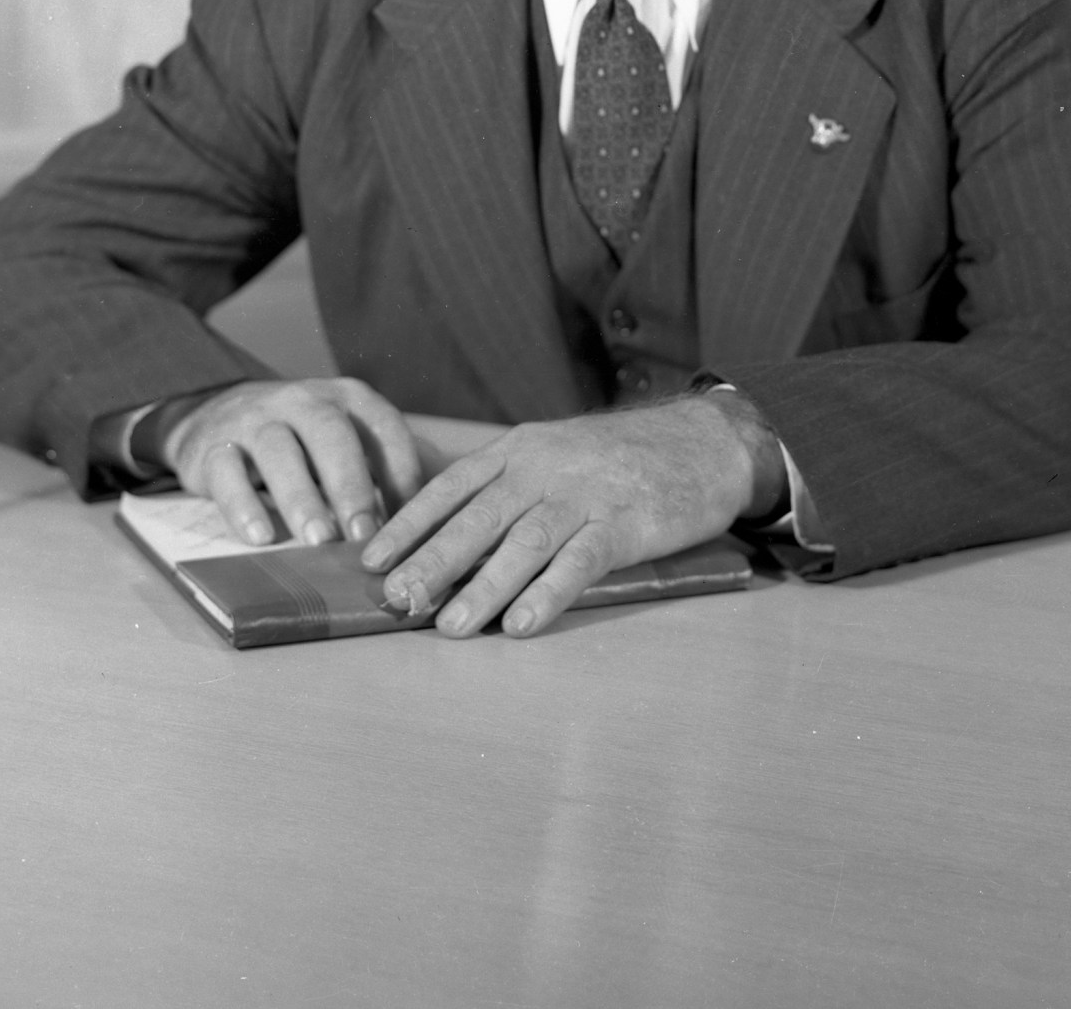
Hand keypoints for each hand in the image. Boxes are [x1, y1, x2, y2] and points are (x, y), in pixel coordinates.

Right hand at [163, 379, 422, 548]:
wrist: (215, 414)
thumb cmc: (302, 441)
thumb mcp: (346, 441)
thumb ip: (386, 470)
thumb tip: (440, 523)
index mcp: (347, 398)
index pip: (383, 426)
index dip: (402, 470)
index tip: (417, 520)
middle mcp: (303, 400)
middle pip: (331, 433)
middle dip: (352, 484)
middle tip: (366, 534)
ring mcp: (255, 420)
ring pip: (278, 450)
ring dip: (301, 496)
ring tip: (319, 540)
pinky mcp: (212, 447)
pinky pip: (226, 472)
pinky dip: (242, 505)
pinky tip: (260, 537)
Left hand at [360, 391, 785, 639]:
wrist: (700, 443)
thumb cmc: (618, 460)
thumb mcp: (555, 454)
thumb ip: (509, 489)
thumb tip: (450, 543)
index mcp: (519, 450)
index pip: (450, 486)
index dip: (408, 524)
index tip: (371, 561)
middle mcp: (543, 467)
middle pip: (477, 517)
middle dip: (431, 561)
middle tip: (397, 601)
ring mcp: (584, 495)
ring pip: (522, 543)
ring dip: (482, 588)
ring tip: (448, 627)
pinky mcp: (624, 524)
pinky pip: (579, 562)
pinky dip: (546, 595)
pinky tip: (519, 626)